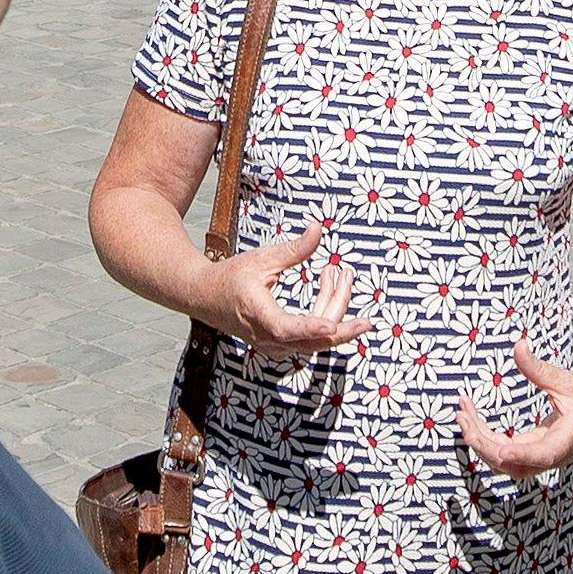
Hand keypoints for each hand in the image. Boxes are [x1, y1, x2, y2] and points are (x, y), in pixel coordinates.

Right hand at [207, 223, 363, 359]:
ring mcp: (272, 345)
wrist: (203, 297)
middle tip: (368, 320)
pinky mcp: (278, 344)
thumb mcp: (262, 258)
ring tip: (341, 274)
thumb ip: (293, 249)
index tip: (332, 326)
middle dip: (342, 325)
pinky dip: (323, 316)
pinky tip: (329, 286)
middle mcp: (266, 337)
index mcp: (258, 314)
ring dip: (333, 309)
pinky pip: (308, 338)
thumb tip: (319, 228)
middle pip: (311, 340)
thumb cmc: (230, 276)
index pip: (287, 327)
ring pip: (314, 339)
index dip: (310, 327)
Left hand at [459, 350, 572, 476]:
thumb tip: (518, 345)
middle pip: (514, 463)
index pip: (543, 454)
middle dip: (485, 444)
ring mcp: (539, 459)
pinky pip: (503, 453)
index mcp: (567, 439)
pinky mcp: (530, 454)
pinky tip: (470, 420)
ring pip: (504, 462)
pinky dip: (485, 439)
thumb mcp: (566, 380)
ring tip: (461, 415)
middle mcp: (552, 456)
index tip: (502, 450)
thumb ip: (539, 369)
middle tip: (463, 418)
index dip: (522, 453)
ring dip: (480, 442)